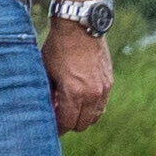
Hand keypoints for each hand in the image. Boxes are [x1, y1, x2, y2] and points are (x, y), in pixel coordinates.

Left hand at [47, 19, 113, 134]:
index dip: (57, 128)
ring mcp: (104, 88)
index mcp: (74, 93)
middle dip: (68, 123)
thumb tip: (46, 110)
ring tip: (68, 108)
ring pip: (94, 117)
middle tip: (57, 116)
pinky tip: (79, 99)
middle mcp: (92, 94)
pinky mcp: (109, 82)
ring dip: (82, 117)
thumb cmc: (57, 48)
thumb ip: (47, 94)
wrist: (80, 27)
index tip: (48, 127)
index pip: (67, 124)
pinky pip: (102, 105)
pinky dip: (91, 107)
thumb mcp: (46, 72)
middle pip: (82, 124)